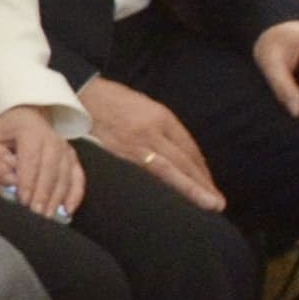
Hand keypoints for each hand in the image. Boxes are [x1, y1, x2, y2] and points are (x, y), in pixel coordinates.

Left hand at [0, 104, 83, 220]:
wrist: (27, 116)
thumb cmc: (6, 130)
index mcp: (31, 131)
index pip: (30, 159)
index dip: (27, 181)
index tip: (23, 200)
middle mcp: (52, 139)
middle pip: (50, 170)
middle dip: (43, 194)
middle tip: (36, 214)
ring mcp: (65, 149)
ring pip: (65, 176)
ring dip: (57, 198)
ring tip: (48, 217)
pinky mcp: (72, 158)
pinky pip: (78, 177)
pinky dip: (75, 194)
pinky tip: (67, 210)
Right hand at [78, 72, 224, 210]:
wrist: (80, 96)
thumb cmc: (112, 101)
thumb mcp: (143, 106)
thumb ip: (160, 127)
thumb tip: (176, 152)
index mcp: (161, 117)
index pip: (188, 147)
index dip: (201, 168)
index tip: (210, 184)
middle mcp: (152, 132)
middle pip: (184, 161)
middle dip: (202, 183)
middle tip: (217, 203)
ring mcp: (134, 145)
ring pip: (170, 171)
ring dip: (190, 189)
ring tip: (206, 203)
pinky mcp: (117, 154)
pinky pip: (146, 172)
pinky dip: (162, 184)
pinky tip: (170, 196)